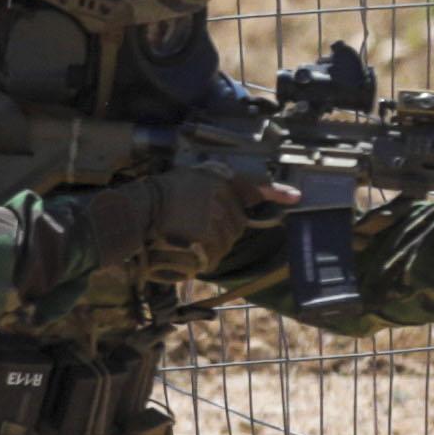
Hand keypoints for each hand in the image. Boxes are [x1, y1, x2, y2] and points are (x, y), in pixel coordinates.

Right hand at [96, 163, 295, 271]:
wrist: (137, 211)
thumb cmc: (157, 195)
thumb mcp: (188, 178)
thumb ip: (212, 184)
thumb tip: (231, 196)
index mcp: (219, 182)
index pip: (253, 187)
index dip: (276, 192)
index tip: (295, 198)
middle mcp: (222, 201)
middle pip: (236, 222)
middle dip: (223, 228)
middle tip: (196, 226)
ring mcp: (216, 222)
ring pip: (227, 240)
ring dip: (212, 244)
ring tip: (187, 238)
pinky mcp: (207, 241)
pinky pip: (215, 253)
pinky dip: (205, 256)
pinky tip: (189, 250)